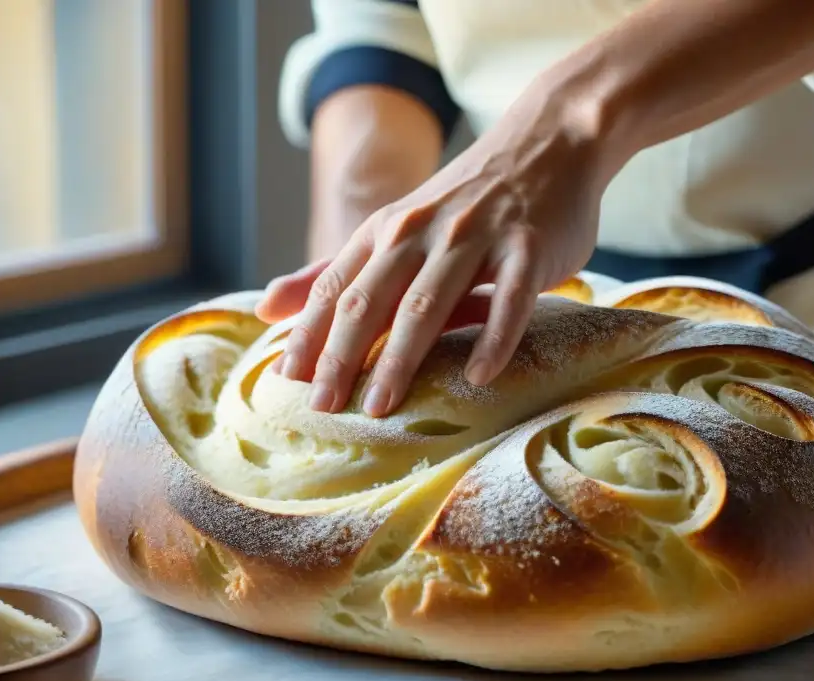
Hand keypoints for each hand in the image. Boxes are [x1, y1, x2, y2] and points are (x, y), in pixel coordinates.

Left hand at [259, 85, 607, 417]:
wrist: (550, 140)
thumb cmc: (470, 199)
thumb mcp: (395, 225)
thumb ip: (335, 269)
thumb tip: (264, 308)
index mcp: (385, 230)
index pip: (332, 289)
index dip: (307, 336)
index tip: (285, 384)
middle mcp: (422, 232)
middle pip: (370, 300)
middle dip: (341, 355)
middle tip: (322, 406)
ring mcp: (476, 238)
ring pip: (429, 303)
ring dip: (400, 357)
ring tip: (380, 406)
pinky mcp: (528, 248)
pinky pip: (510, 300)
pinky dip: (494, 339)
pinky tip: (479, 376)